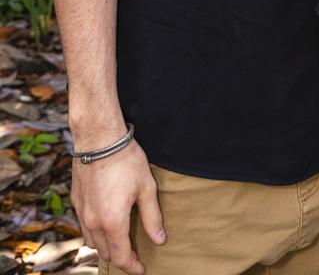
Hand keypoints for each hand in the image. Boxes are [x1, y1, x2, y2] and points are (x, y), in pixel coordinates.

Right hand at [72, 138, 164, 274]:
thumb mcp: (146, 188)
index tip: (142, 269)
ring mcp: (82, 212)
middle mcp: (94, 222)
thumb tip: (159, 240)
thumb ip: (152, 217)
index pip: (121, 256)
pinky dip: (96, 232)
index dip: (133, 266)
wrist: (99, 138)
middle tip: (135, 255)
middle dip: (120, 257)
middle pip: (106, 252)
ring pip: (93, 242)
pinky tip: (106, 223)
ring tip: (120, 241)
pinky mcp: (76, 202)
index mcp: (113, 221)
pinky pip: (85, 227)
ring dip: (106, 246)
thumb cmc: (126, 160)